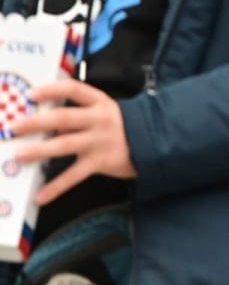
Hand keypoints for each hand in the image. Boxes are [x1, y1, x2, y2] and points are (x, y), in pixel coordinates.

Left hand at [10, 80, 135, 204]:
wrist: (157, 141)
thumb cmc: (123, 126)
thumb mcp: (106, 111)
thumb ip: (80, 113)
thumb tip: (44, 119)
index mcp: (100, 102)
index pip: (74, 89)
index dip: (52, 90)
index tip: (31, 94)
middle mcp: (99, 120)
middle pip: (64, 118)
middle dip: (36, 122)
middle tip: (14, 126)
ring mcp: (99, 141)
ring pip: (65, 145)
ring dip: (40, 150)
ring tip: (19, 155)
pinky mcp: (101, 162)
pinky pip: (74, 176)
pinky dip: (56, 187)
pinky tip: (41, 196)